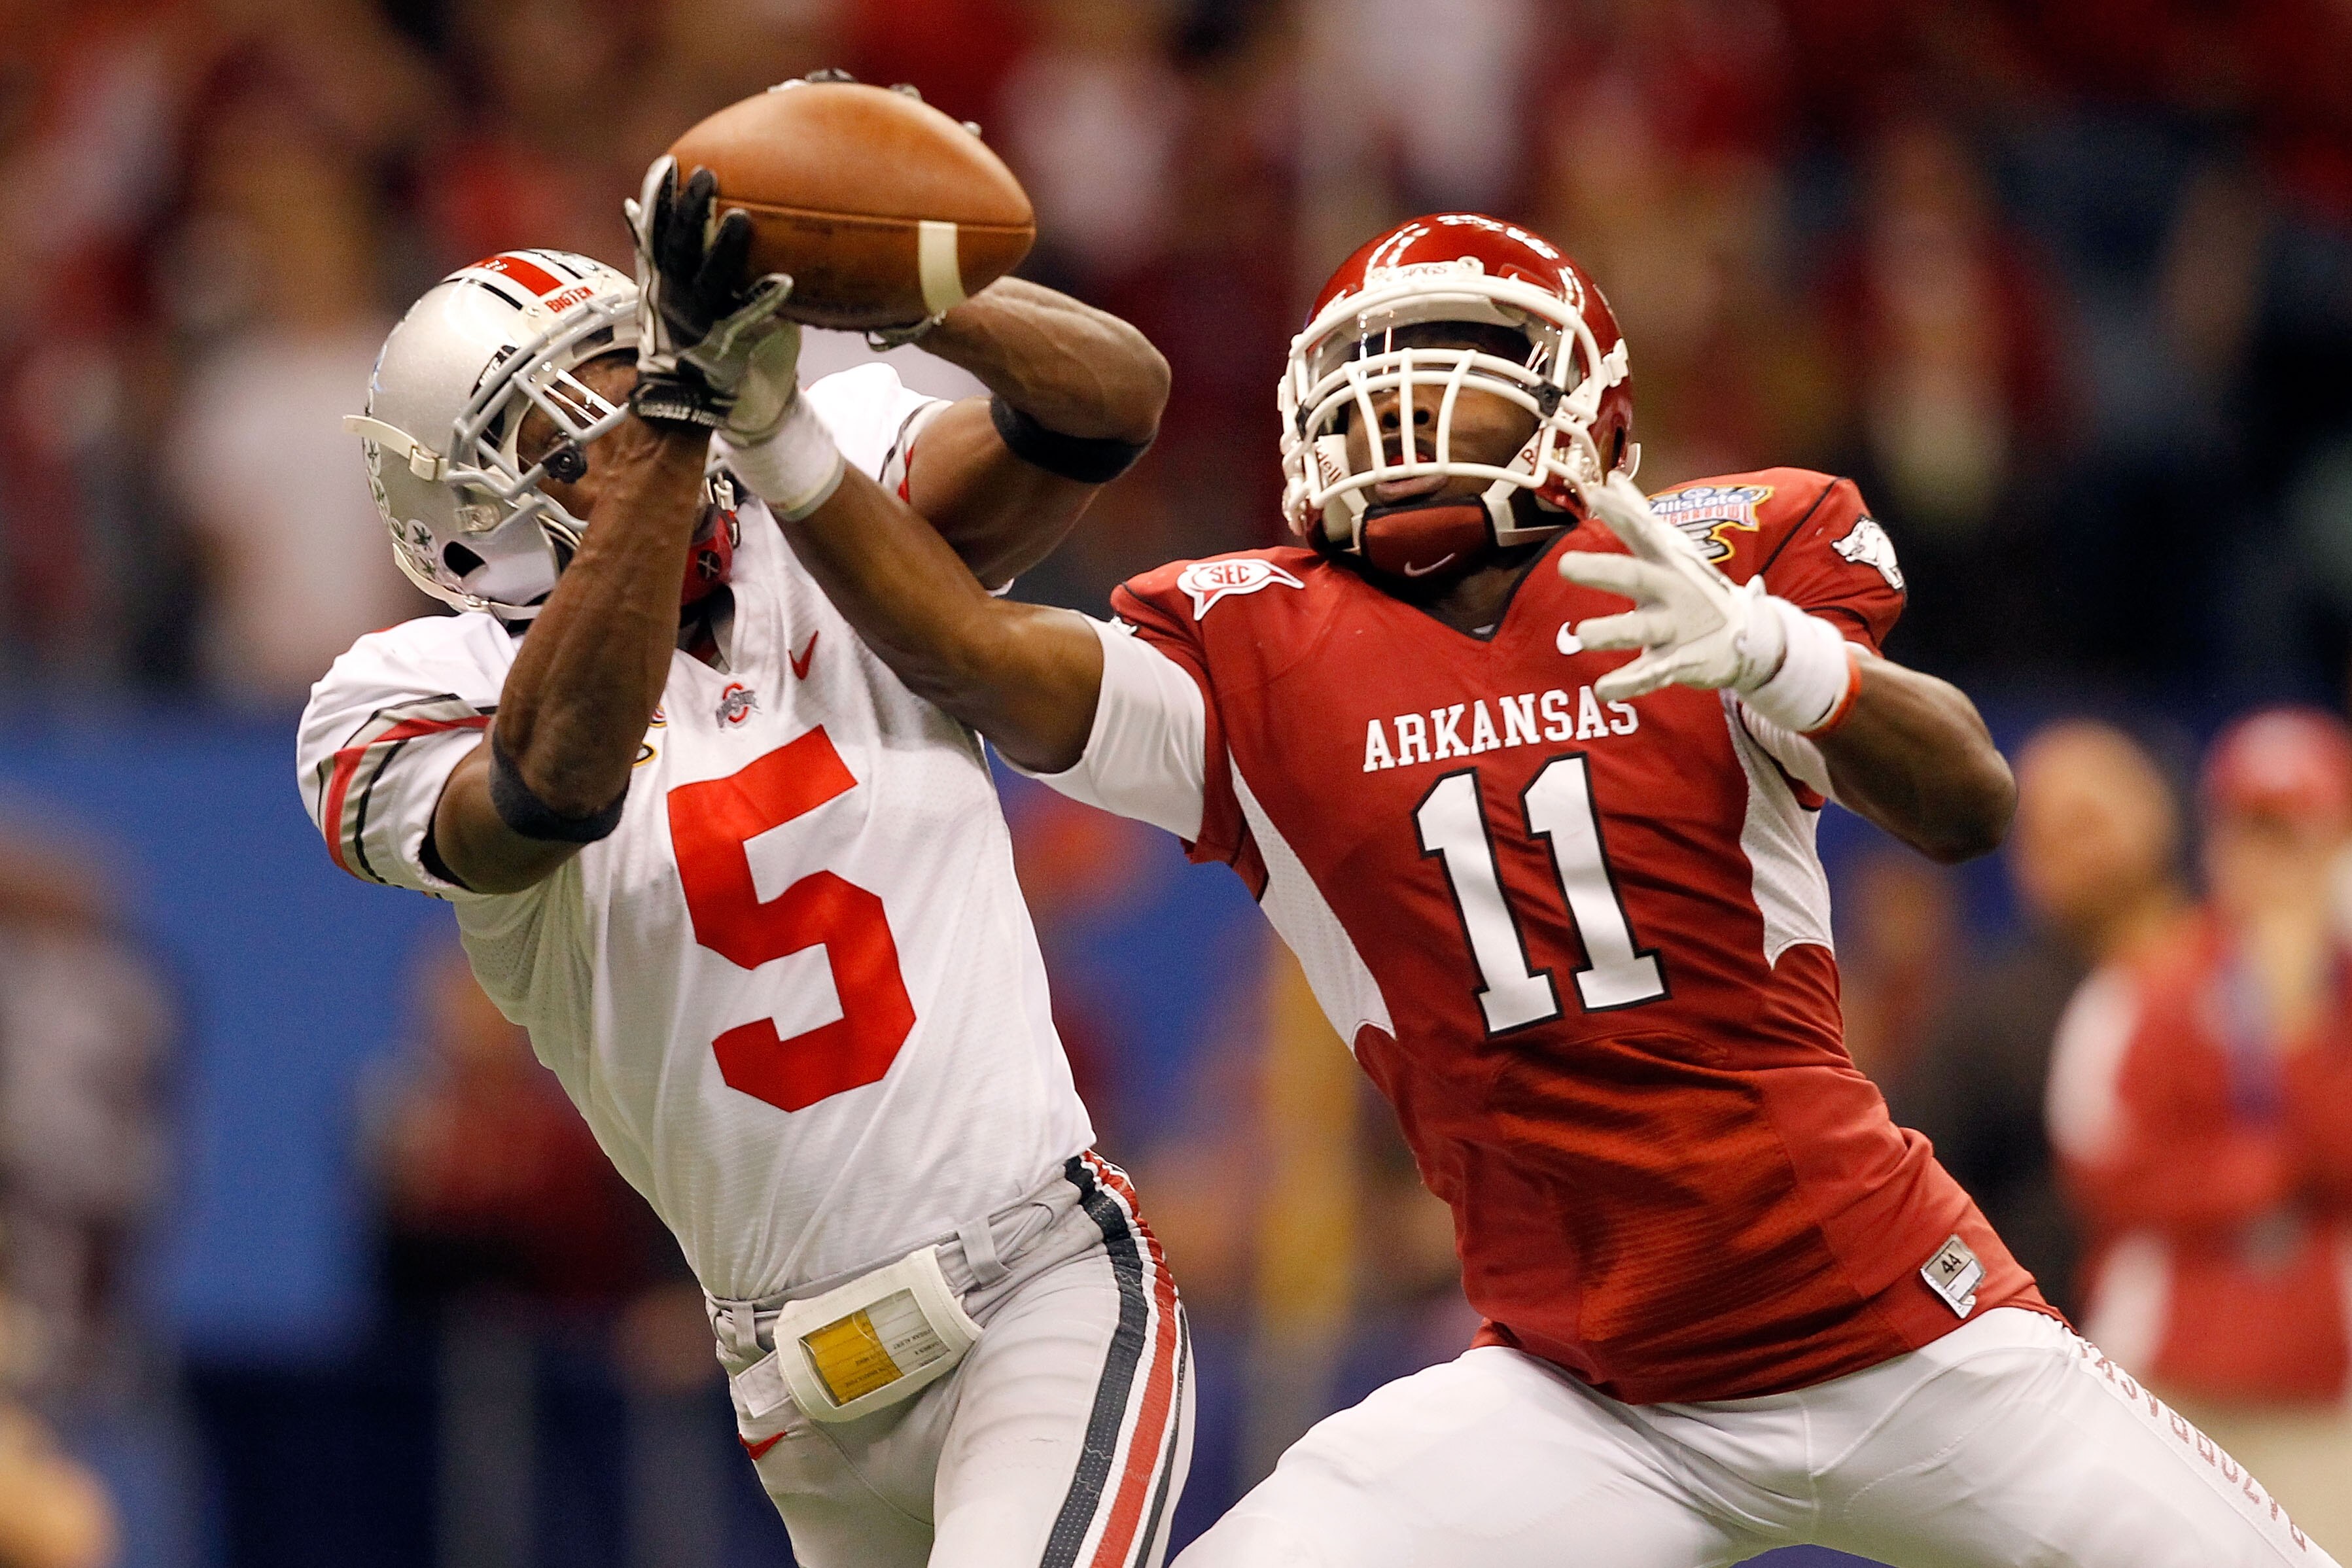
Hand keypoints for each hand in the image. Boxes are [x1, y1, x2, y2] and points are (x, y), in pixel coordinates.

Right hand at [624, 156, 794, 426]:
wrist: (689, 401)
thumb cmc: (683, 336)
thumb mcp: (658, 293)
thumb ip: (649, 250)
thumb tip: (629, 206)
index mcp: (660, 283)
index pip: (656, 234)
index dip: (659, 200)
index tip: (669, 165)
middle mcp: (675, 299)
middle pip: (679, 249)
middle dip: (690, 212)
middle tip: (707, 176)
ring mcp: (699, 322)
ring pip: (710, 281)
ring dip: (724, 250)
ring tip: (742, 218)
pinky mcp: (725, 345)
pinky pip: (746, 319)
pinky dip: (764, 300)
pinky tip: (785, 281)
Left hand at [1556, 473, 1785, 701]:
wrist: (1750, 635)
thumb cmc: (1696, 586)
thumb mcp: (1673, 550)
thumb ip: (1639, 517)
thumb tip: (1613, 479)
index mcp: (1668, 561)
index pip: (1642, 531)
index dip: (1621, 513)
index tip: (1596, 494)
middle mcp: (1672, 591)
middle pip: (1636, 577)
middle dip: (1602, 571)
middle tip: (1565, 565)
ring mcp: (1677, 628)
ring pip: (1641, 630)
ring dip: (1612, 632)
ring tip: (1581, 636)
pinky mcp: (1680, 662)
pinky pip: (1650, 674)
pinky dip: (1627, 683)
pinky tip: (1602, 690)